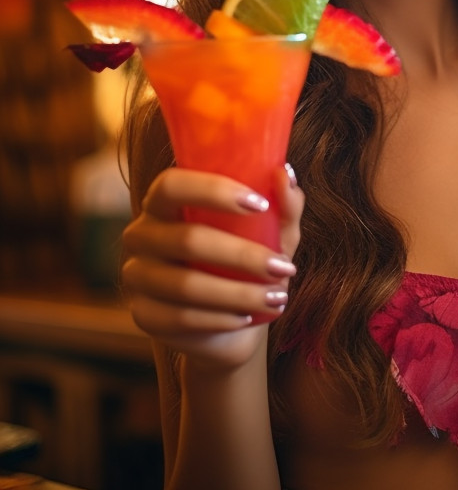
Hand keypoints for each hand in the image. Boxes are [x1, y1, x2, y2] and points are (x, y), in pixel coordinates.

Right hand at [121, 163, 303, 367]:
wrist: (234, 319)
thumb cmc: (250, 259)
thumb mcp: (274, 231)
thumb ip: (283, 203)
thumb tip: (283, 174)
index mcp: (165, 201)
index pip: (172, 185)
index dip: (213, 191)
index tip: (260, 204)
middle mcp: (142, 234)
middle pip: (186, 239)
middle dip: (243, 256)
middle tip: (284, 267)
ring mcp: (137, 276)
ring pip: (185, 285)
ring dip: (238, 293)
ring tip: (276, 297)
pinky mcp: (143, 315)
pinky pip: (180, 318)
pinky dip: (220, 319)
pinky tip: (247, 317)